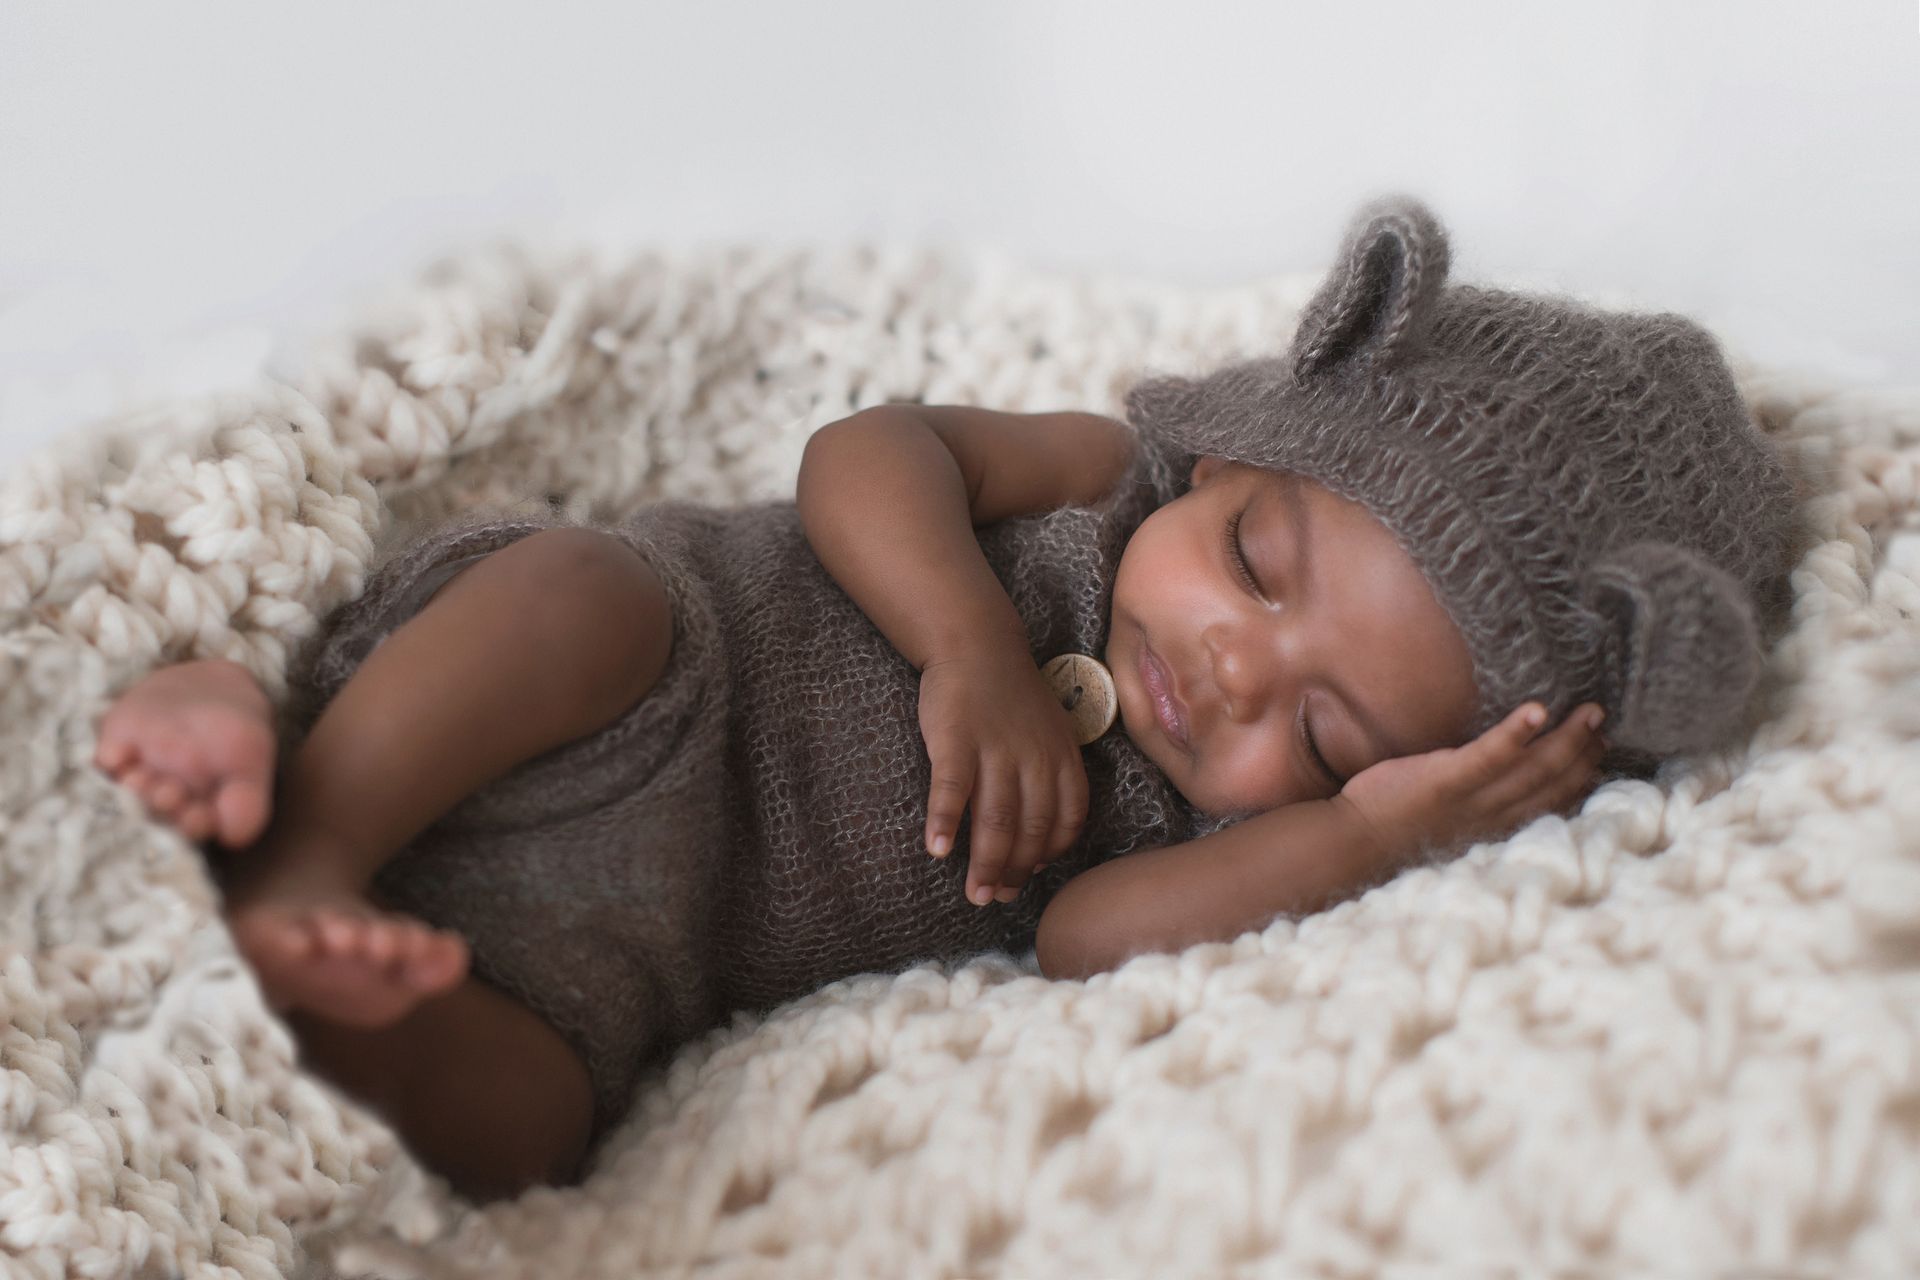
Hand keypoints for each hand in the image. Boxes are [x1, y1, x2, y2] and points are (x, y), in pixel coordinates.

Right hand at [919, 646, 1090, 905]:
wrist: (977, 643)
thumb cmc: (1012, 696)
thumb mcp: (1051, 732)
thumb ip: (1053, 779)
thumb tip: (1041, 842)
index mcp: (1062, 759)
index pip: (1066, 822)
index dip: (1048, 856)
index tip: (1029, 876)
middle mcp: (1035, 759)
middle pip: (1030, 830)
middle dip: (1015, 872)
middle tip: (996, 898)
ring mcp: (996, 750)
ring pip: (995, 820)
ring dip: (985, 863)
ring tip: (975, 893)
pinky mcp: (957, 740)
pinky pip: (952, 790)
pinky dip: (944, 822)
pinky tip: (937, 849)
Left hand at [1332, 701, 1608, 864]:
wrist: (1350, 844)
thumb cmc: (1392, 828)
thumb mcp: (1446, 823)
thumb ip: (1474, 806)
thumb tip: (1497, 782)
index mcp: (1493, 828)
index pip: (1550, 803)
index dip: (1580, 777)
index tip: (1600, 751)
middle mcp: (1491, 819)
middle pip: (1551, 784)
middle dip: (1584, 753)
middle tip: (1604, 722)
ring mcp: (1470, 801)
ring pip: (1532, 770)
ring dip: (1566, 741)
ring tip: (1591, 711)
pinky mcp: (1444, 781)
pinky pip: (1487, 756)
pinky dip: (1515, 734)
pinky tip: (1537, 710)